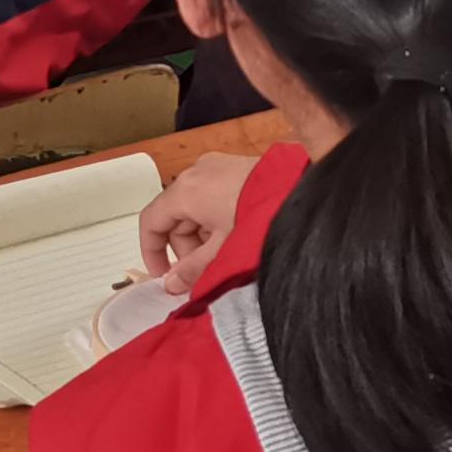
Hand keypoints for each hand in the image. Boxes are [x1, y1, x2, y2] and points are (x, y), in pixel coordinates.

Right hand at [139, 153, 255, 284]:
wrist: (301, 189)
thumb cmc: (260, 214)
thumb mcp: (223, 249)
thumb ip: (193, 270)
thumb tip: (172, 285)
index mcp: (184, 191)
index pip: (150, 222)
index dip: (151, 252)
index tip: (163, 275)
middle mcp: (195, 172)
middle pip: (174, 216)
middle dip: (185, 248)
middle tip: (201, 272)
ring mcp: (215, 166)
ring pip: (194, 208)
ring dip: (202, 235)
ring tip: (224, 254)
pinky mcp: (233, 167)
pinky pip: (210, 196)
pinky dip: (214, 219)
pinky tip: (234, 235)